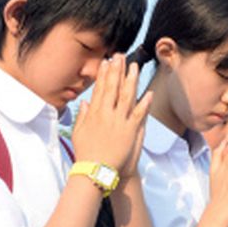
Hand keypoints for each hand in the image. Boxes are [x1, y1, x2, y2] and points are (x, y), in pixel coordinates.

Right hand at [72, 54, 152, 175]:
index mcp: (94, 114)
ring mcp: (119, 122)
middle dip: (117, 71)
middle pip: (113, 88)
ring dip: (131, 80)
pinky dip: (144, 103)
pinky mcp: (129, 131)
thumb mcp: (78, 132)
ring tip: (135, 67)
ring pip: (127, 97)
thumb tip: (84, 102)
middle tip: (120, 56)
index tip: (106, 62)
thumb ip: (82, 115)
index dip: (103, 75)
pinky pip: (138, 114)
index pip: (99, 89)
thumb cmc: (86, 153)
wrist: (96, 170)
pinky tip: (148, 93)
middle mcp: (106, 115)